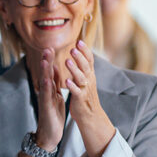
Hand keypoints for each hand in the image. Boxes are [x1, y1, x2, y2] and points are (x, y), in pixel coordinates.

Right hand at [33, 48, 65, 149]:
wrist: (49, 135)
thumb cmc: (53, 115)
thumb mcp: (55, 96)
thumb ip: (54, 83)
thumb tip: (53, 68)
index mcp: (50, 90)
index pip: (50, 72)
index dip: (50, 60)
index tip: (50, 47)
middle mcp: (46, 93)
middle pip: (46, 74)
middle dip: (46, 61)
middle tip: (47, 48)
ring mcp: (45, 100)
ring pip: (45, 83)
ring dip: (44, 72)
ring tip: (45, 59)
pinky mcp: (46, 108)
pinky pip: (46, 97)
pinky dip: (46, 88)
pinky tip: (47, 80)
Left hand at [64, 40, 115, 156]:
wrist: (90, 115)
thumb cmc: (86, 96)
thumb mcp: (86, 79)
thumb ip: (83, 67)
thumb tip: (80, 53)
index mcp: (90, 75)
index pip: (89, 60)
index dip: (85, 51)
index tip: (79, 41)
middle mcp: (89, 81)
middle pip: (86, 67)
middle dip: (80, 57)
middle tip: (73, 48)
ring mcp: (85, 90)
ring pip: (81, 78)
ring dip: (74, 69)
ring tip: (67, 61)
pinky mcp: (80, 99)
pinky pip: (77, 92)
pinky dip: (72, 86)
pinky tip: (66, 81)